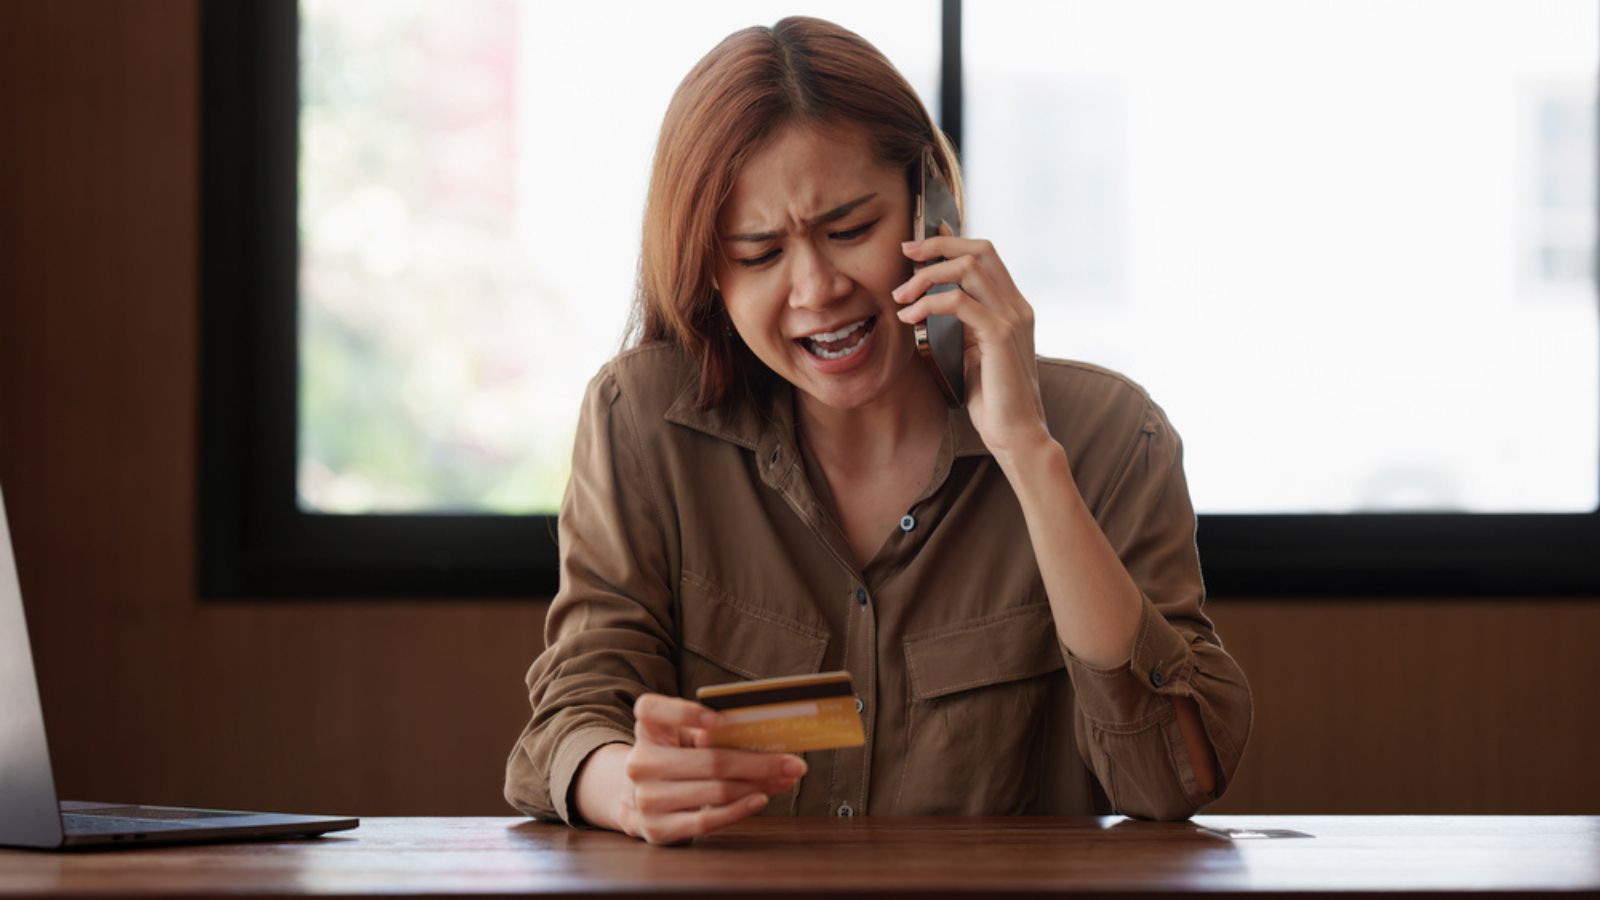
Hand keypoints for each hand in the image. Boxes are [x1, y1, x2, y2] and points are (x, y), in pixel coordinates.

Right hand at [608, 694, 805, 844]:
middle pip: (710, 760)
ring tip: (784, 779)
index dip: (686, 713)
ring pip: (716, 791)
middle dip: (758, 762)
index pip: (653, 710)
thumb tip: (762, 737)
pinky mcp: (658, 828)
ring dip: (758, 785)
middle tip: (792, 762)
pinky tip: (761, 798)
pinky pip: (707, 820)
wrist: (637, 798)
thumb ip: (710, 732)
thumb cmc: (675, 757)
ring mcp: (647, 798)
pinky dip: (739, 809)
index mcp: (647, 728)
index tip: (720, 720)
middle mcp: (641, 762)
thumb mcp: (683, 736)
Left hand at [894, 227, 1051, 461]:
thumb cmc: (993, 401)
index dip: (951, 242)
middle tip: (906, 254)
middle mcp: (1017, 306)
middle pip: (980, 249)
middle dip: (938, 245)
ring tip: (900, 296)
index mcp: (1012, 307)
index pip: (985, 256)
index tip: (917, 245)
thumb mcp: (972, 355)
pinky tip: (910, 318)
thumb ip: (961, 328)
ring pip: (968, 268)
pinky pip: (960, 302)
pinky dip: (929, 304)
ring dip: (927, 276)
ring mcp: (1012, 318)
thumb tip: (929, 309)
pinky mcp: (1001, 336)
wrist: (1017, 435)